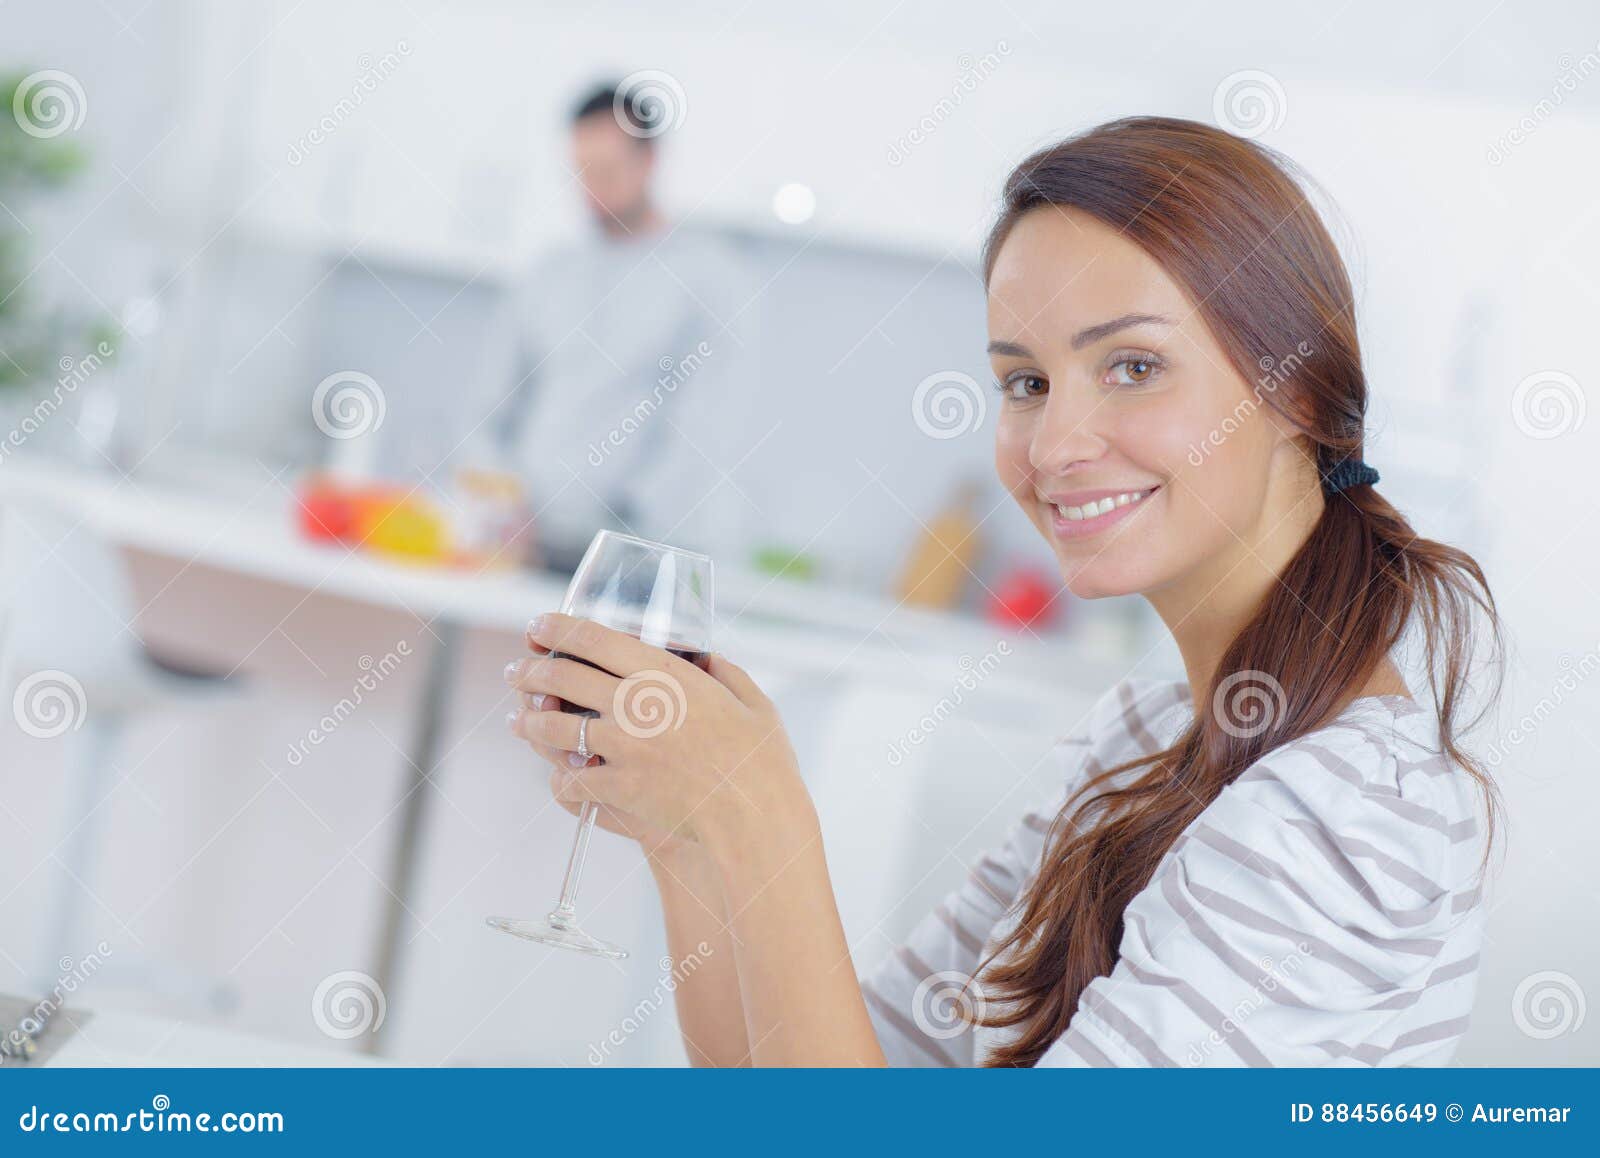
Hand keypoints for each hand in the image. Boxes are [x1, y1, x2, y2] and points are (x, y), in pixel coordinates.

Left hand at [503, 612, 813, 862]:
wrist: (755, 814)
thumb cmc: (762, 758)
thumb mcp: (752, 700)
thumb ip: (725, 672)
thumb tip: (708, 658)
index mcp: (664, 673)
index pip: (592, 637)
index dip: (556, 627)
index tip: (538, 626)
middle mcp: (635, 703)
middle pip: (561, 676)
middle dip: (530, 671)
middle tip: (517, 671)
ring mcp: (622, 746)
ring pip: (554, 727)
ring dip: (530, 722)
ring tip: (520, 720)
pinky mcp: (617, 787)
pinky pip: (569, 779)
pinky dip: (560, 777)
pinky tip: (556, 773)